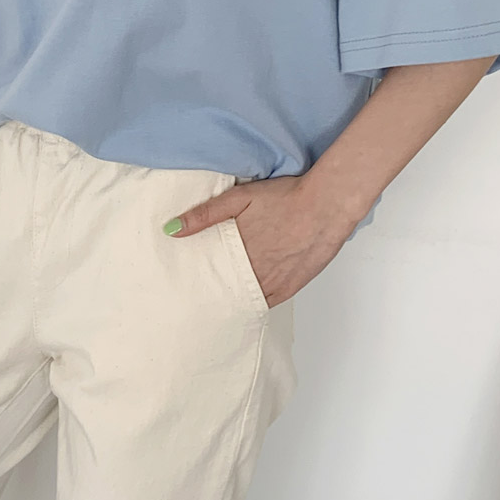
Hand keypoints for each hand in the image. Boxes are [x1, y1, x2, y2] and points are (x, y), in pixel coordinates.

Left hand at [163, 175, 356, 308]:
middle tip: (195, 297)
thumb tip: (172, 229)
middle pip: (225, 290)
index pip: (209, 274)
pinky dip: (255, 303)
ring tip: (216, 303)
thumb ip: (205, 214)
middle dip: (211, 292)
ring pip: (245, 299)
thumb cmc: (286, 197)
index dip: (196, 280)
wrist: (327, 204)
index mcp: (239, 250)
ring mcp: (275, 281)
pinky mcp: (293, 285)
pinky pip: (268, 302)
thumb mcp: (239, 198)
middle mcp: (255, 271)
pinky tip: (246, 302)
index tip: (183, 285)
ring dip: (232, 300)